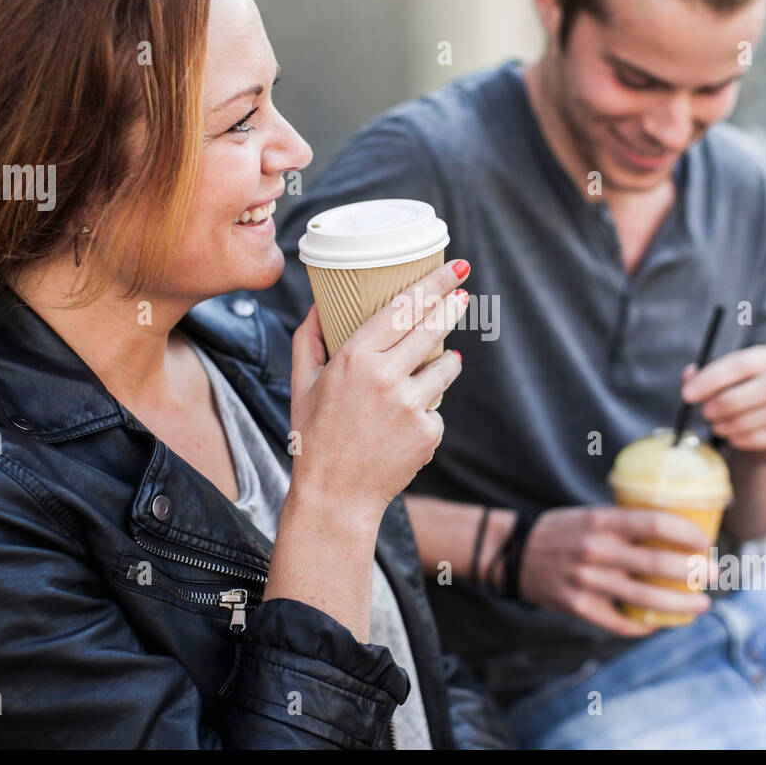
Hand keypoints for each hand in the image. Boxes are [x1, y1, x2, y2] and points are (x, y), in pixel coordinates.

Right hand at [287, 260, 469, 522]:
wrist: (335, 496)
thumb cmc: (314, 437)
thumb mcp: (301, 384)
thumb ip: (307, 338)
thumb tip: (318, 302)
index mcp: (354, 358)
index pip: (403, 308)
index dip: (433, 284)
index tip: (454, 268)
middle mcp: (385, 376)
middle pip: (432, 327)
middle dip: (452, 306)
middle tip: (463, 294)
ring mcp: (410, 405)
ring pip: (447, 366)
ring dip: (447, 361)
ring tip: (436, 365)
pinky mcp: (428, 431)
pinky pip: (437, 406)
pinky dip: (427, 409)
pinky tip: (406, 423)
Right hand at [515, 506, 721, 635]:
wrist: (510, 552)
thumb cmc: (560, 530)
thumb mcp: (591, 515)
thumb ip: (625, 523)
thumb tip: (674, 530)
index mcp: (601, 522)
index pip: (655, 523)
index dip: (687, 532)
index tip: (705, 541)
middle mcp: (595, 551)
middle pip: (659, 565)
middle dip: (695, 572)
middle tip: (713, 574)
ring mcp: (587, 582)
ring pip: (646, 600)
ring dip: (681, 605)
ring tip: (701, 605)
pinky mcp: (578, 607)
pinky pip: (620, 623)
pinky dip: (644, 625)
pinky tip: (659, 623)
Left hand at [682, 345, 765, 454]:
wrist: (761, 431)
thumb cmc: (737, 400)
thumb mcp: (717, 385)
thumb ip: (701, 379)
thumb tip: (690, 374)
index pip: (743, 362)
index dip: (713, 378)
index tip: (688, 394)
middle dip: (729, 401)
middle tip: (705, 413)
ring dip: (738, 422)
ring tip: (717, 426)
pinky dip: (749, 438)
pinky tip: (733, 438)